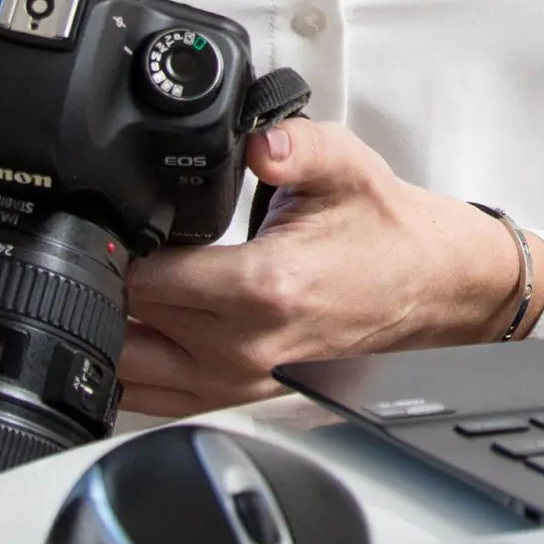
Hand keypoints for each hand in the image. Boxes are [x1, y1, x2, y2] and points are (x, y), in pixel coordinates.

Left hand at [119, 119, 543, 415]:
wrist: (430, 286)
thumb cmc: (385, 232)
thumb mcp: (345, 165)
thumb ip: (294, 144)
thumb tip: (256, 142)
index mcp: (264, 288)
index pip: (143, 281)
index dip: (120, 248)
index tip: (125, 224)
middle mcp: (247, 347)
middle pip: (127, 325)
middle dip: (113, 286)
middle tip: (126, 249)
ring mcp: (244, 383)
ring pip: (133, 373)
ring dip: (120, 330)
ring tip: (135, 288)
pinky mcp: (244, 398)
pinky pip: (159, 401)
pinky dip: (140, 367)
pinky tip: (148, 328)